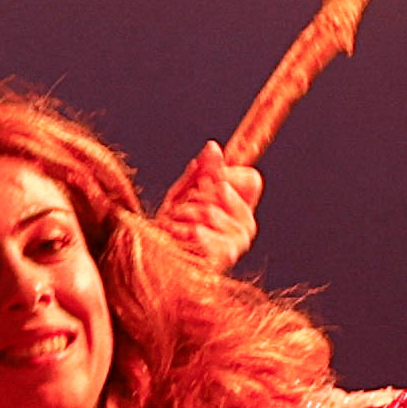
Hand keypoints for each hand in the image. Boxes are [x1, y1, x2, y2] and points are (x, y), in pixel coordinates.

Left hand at [154, 146, 260, 275]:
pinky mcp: (221, 259)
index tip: (203, 183)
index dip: (224, 174)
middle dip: (194, 195)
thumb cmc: (171, 230)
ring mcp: (236, 245)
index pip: (251, 179)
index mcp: (242, 210)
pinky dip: (181, 230)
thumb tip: (213, 147)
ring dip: (183, 214)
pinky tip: (175, 236)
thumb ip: (202, 171)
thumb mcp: (184, 193)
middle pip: (224, 190)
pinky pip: (202, 232)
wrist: (154, 260)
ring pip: (209, 210)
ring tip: (175, 226)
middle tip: (180, 211)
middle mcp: (245, 227)